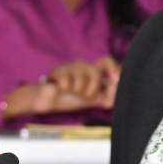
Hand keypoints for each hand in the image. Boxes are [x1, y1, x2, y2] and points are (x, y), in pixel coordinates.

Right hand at [1, 57, 120, 119]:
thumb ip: (106, 98)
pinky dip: (65, 89)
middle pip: (95, 71)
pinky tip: (60, 89)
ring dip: (77, 90)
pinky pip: (67, 81)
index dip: (114, 69)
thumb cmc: (68, 98)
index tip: (115, 80)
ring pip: (82, 77)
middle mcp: (82, 65)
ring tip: (70, 92)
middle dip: (92, 88)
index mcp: (92, 70)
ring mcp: (69, 67)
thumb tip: (115, 96)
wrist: (47, 102)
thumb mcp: (92, 100)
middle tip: (85, 96)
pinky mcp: (57, 71)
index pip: (107, 61)